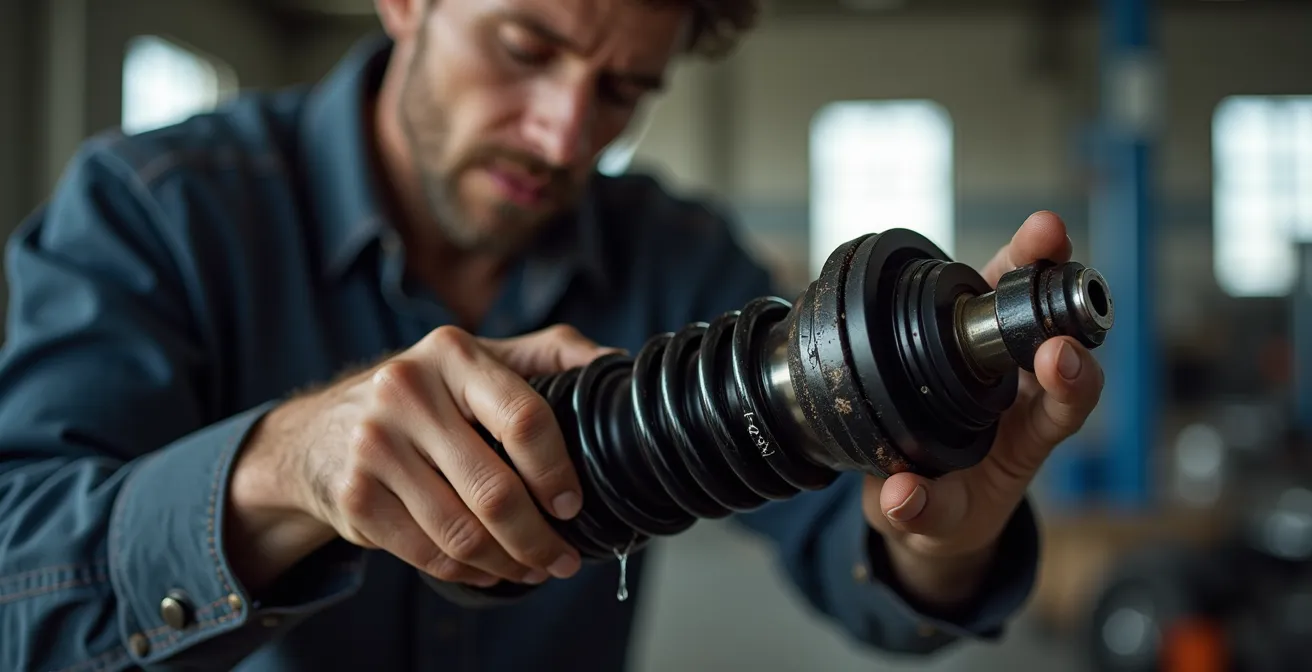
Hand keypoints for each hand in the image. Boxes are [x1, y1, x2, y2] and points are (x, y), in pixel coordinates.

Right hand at [226, 324, 617, 591]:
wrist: (315, 434)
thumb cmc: (421, 396)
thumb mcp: (476, 360)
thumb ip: (546, 354)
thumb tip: (616, 362)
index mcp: (451, 353)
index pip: (524, 418)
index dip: (557, 472)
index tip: (573, 505)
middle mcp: (406, 391)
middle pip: (495, 489)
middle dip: (540, 538)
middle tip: (564, 559)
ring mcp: (373, 445)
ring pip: (462, 531)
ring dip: (508, 563)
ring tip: (534, 570)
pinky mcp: (353, 496)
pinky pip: (427, 552)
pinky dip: (468, 572)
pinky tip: (489, 570)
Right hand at [860, 211, 1105, 610]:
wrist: (930, 495)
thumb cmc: (942, 514)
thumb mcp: (931, 529)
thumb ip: (919, 517)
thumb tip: (899, 498)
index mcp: (1029, 439)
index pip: (1066, 407)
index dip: (1071, 380)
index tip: (1058, 358)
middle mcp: (1025, 391)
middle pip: (1062, 339)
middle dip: (1066, 303)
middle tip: (1064, 278)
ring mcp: (998, 357)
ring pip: (1029, 304)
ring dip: (1040, 265)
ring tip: (1043, 229)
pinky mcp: (966, 333)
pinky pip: (988, 293)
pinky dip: (1003, 265)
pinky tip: (1017, 235)